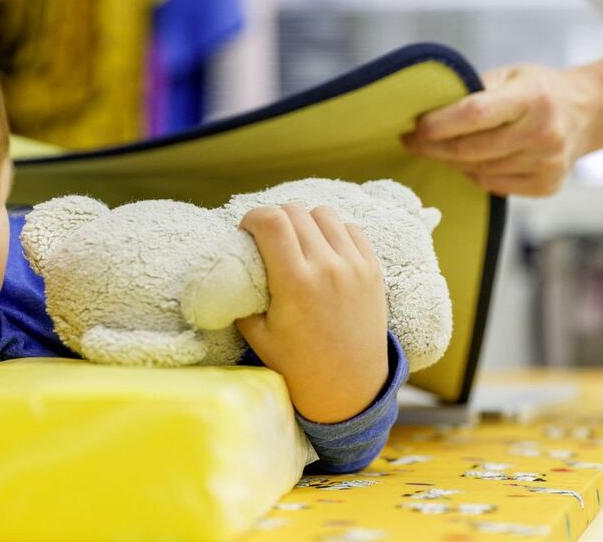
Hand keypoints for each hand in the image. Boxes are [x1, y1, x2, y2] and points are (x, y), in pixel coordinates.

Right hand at [235, 205, 387, 423]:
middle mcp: (327, 268)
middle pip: (295, 212)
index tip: (246, 230)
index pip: (272, 221)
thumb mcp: (258, 335)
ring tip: (296, 242)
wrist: (350, 389)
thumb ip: (242, 297)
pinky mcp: (373, 270)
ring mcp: (355, 266)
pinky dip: (333, 231)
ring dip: (304, 221)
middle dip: (275, 218)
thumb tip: (229, 267)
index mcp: (295, 283)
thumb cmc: (298, 366)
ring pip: (324, 214)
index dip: (253, 217)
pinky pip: (351, 229)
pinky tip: (323, 249)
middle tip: (267, 239)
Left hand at [401, 64, 602, 195]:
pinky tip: (468, 162)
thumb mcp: (511, 75)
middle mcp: (543, 132)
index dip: (438, 124)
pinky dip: (474, 174)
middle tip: (412, 142)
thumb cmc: (538, 90)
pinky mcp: (547, 184)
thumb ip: (474, 90)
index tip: (414, 127)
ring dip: (451, 162)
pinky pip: (493, 185)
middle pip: (471, 149)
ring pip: (478, 171)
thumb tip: (425, 107)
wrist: (588, 112)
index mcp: (532, 97)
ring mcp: (547, 162)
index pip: (474, 114)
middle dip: (434, 147)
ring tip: (438, 149)